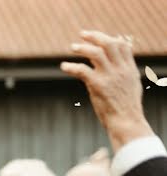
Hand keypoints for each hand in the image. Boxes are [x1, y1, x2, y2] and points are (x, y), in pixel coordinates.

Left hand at [60, 31, 154, 151]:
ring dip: (83, 48)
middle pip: (109, 44)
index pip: (123, 45)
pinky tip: (64, 66)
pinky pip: (82, 70)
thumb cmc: (127, 109)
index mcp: (129, 69)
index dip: (110, 38)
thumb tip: (119, 69)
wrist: (126, 122)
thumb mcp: (131, 87)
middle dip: (95, 36)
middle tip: (82, 35)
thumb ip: (124, 75)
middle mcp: (120, 69)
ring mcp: (110, 76)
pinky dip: (71, 66)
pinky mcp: (98, 85)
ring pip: (96, 53)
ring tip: (72, 47)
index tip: (99, 38)